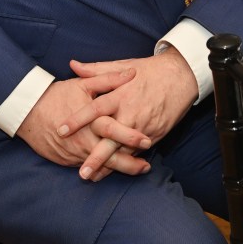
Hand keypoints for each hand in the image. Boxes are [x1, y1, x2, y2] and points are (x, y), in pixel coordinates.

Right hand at [16, 67, 151, 177]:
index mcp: (90, 120)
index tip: (148, 141)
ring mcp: (74, 153)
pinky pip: (86, 166)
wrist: (27, 112)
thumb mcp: (83, 85)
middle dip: (129, 164)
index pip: (114, 131)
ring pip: (99, 166)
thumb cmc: (58, 95)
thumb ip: (109, 79)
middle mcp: (83, 140)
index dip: (131, 137)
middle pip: (109, 157)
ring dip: (117, 168)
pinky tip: (113, 169)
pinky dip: (100, 169)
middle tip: (146, 167)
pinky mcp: (66, 160)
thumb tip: (132, 73)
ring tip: (137, 169)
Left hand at [58, 47, 197, 180]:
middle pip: (111, 138)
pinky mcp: (155, 134)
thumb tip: (73, 65)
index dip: (78, 119)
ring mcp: (144, 126)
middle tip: (82, 172)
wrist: (181, 76)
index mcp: (121, 94)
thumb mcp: (123, 65)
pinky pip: (138, 151)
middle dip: (96, 156)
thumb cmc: (149, 70)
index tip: (61, 130)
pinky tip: (113, 171)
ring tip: (93, 178)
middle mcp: (131, 113)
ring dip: (110, 165)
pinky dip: (126, 161)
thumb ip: (96, 70)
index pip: (95, 109)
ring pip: (125, 150)